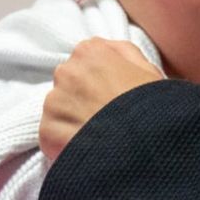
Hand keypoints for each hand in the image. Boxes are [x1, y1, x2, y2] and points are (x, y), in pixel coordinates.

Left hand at [41, 39, 163, 159]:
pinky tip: (88, 149)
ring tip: (98, 137)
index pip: (84, 61)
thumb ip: (123, 52)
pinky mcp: (47, 130)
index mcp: (90, 52)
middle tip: (104, 118)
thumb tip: (106, 50)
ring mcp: (54, 101)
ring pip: (58, 111)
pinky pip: (51, 136)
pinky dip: (64, 144)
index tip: (108, 96)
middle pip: (68, 85)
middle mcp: (66, 71)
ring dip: (73, 122)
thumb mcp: (148, 70)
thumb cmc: (152, 109)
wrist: (145, 146)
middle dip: (82, 100)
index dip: (98, 81)